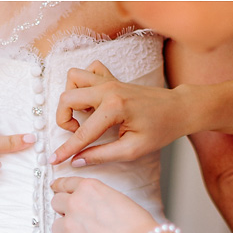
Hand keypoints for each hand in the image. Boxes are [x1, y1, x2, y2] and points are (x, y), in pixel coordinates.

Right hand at [50, 61, 196, 166]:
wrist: (178, 109)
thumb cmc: (160, 130)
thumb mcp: (132, 150)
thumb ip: (102, 155)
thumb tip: (77, 161)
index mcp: (114, 108)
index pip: (82, 132)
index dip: (66, 149)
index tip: (54, 160)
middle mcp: (108, 89)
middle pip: (67, 97)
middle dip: (63, 119)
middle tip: (77, 133)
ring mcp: (109, 80)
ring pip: (73, 78)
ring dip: (71, 98)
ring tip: (84, 115)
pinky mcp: (112, 77)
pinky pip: (88, 71)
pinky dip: (83, 84)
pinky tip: (92, 101)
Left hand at [51, 176, 157, 232]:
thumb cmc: (136, 224)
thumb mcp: (116, 198)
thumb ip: (96, 198)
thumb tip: (90, 206)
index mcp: (88, 188)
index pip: (66, 183)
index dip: (59, 186)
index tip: (55, 188)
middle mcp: (75, 202)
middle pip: (56, 202)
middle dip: (63, 209)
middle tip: (75, 217)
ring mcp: (70, 224)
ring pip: (56, 225)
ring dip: (66, 229)